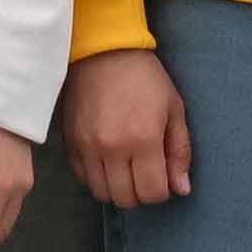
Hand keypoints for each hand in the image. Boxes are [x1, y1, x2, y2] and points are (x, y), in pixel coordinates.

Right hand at [65, 48, 191, 213]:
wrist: (102, 51)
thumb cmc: (145, 78)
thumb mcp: (174, 109)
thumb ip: (180, 152)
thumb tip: (181, 189)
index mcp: (143, 140)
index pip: (152, 193)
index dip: (162, 191)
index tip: (162, 176)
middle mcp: (112, 149)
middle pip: (125, 199)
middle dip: (140, 193)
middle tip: (145, 174)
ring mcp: (87, 147)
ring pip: (101, 193)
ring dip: (117, 188)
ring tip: (125, 169)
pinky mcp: (70, 142)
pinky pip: (82, 178)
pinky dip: (96, 177)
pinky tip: (106, 161)